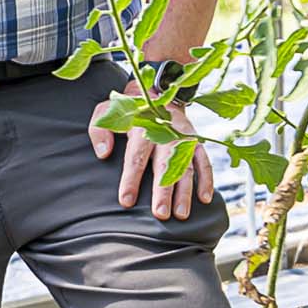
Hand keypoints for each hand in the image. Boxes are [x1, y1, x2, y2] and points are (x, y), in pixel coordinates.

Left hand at [90, 98, 218, 218]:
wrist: (156, 94)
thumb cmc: (127, 112)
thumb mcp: (107, 113)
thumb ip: (100, 131)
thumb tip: (103, 153)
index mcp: (142, 129)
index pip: (136, 157)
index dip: (131, 180)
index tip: (127, 201)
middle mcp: (166, 134)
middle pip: (164, 166)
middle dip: (163, 191)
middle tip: (160, 214)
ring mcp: (184, 139)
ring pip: (186, 167)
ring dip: (184, 192)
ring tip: (181, 214)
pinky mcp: (196, 142)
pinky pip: (204, 162)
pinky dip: (207, 180)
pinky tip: (204, 199)